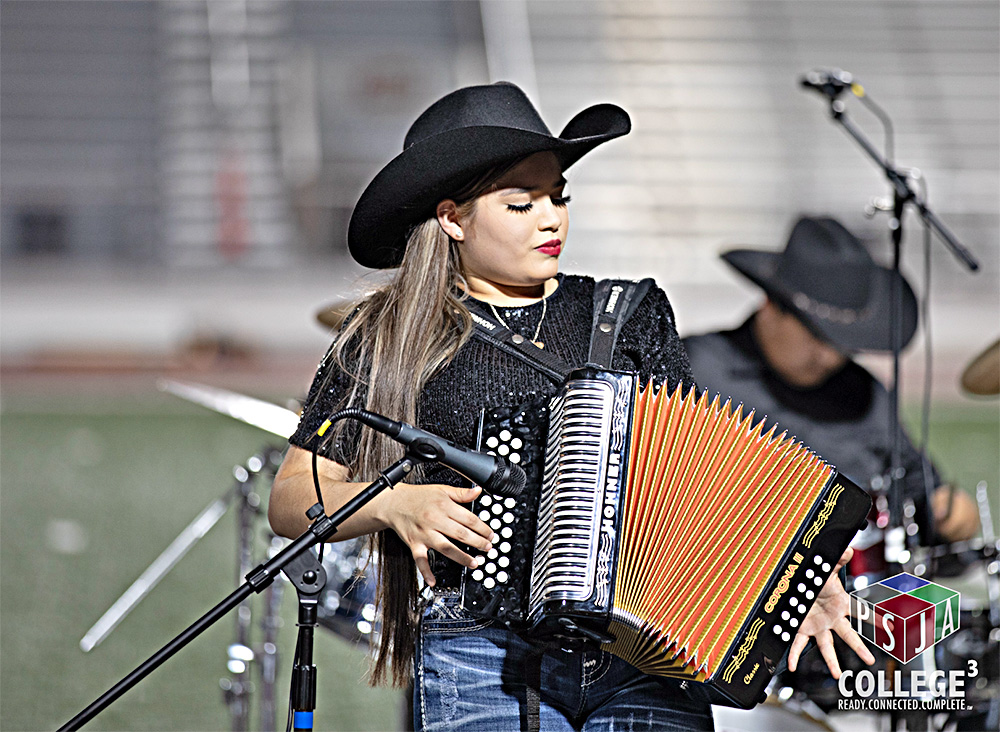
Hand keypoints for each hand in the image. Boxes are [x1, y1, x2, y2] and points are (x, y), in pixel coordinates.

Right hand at [376, 482, 494, 586]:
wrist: (394, 502)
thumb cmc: (418, 497)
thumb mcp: (442, 490)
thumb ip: (461, 493)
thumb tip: (478, 491)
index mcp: (444, 506)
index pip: (468, 519)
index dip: (482, 528)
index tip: (490, 534)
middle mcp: (434, 520)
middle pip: (460, 534)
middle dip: (477, 543)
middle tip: (487, 548)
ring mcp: (424, 533)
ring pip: (445, 548)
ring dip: (461, 557)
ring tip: (474, 563)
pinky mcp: (414, 544)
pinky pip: (420, 560)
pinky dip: (426, 572)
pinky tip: (433, 581)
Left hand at [788, 548, 874, 677]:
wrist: (797, 584)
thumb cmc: (815, 579)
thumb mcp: (826, 570)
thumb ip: (837, 560)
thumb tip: (848, 549)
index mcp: (841, 605)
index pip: (862, 612)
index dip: (876, 620)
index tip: (890, 628)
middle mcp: (831, 619)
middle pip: (848, 636)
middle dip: (859, 648)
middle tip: (870, 660)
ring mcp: (818, 626)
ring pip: (826, 646)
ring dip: (831, 661)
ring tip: (837, 675)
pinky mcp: (802, 629)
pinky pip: (798, 644)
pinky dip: (794, 655)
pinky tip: (794, 667)